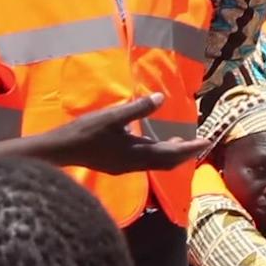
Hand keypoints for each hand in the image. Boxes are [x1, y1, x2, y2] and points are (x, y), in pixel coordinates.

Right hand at [53, 93, 207, 173]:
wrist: (59, 152)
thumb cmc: (85, 132)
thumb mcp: (111, 116)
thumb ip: (137, 108)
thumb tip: (160, 98)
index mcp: (135, 154)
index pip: (170, 153)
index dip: (189, 148)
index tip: (206, 142)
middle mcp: (133, 165)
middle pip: (166, 162)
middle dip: (184, 153)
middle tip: (201, 144)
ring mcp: (124, 167)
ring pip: (155, 163)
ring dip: (171, 154)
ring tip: (183, 142)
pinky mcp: (117, 165)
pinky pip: (145, 161)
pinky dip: (157, 153)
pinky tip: (154, 142)